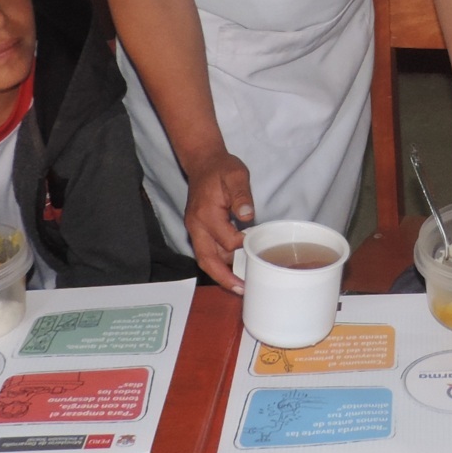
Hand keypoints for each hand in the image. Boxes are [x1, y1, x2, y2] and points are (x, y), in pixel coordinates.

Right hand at [184, 151, 253, 292]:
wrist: (203, 162)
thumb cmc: (221, 169)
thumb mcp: (236, 175)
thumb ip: (241, 195)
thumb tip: (247, 215)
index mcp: (206, 214)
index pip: (225, 240)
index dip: (242, 246)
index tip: (257, 247)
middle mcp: (196, 225)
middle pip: (207, 260)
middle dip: (224, 278)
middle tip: (242, 290)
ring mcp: (195, 229)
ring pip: (205, 259)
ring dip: (220, 274)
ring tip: (239, 286)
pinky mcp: (198, 230)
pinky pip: (206, 252)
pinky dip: (218, 264)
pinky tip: (232, 270)